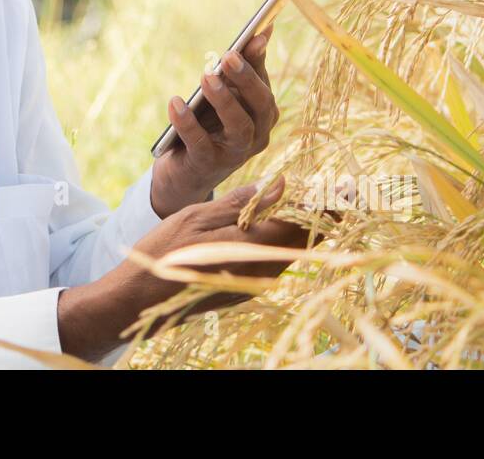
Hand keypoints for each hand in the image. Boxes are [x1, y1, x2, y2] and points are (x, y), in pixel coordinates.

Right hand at [57, 177, 313, 360]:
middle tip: (332, 190)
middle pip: (305, 241)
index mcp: (253, 249)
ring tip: (306, 198)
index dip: (327, 207)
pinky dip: (284, 239)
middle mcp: (262, 272)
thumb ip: (242, 204)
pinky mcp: (246, 287)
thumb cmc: (164, 252)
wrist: (141, 299)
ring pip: (293, 252)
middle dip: (320, 215)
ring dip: (303, 226)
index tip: (342, 188)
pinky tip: (275, 221)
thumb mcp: (198, 217)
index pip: (304, 226)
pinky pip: (277, 260)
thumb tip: (280, 185)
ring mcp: (256, 284)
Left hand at [150, 23, 278, 216]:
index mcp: (263, 115)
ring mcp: (235, 153)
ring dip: (224, 100)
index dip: (259, 61)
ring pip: (239, 126)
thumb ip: (239, 69)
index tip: (255, 37)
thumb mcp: (224, 96)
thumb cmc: (209, 125)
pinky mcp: (208, 164)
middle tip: (228, 56)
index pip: (264, 84)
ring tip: (206, 77)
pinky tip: (175, 103)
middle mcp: (257, 135)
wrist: (186, 171)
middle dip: (245, 79)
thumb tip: (259, 34)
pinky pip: (200, 143)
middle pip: (261, 106)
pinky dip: (187, 123)